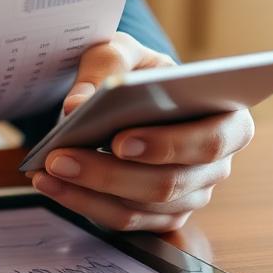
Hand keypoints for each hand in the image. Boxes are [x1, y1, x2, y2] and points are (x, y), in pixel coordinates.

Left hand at [29, 34, 253, 231]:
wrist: (125, 95)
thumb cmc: (135, 71)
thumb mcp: (120, 53)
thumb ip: (104, 68)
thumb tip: (76, 105)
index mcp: (226, 119)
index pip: (211, 141)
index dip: (169, 145)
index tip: (120, 142)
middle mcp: (215, 166)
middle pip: (168, 183)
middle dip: (108, 173)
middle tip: (61, 157)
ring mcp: (189, 196)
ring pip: (140, 206)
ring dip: (87, 190)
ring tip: (46, 169)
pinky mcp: (159, 217)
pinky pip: (121, 219)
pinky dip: (81, 202)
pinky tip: (49, 182)